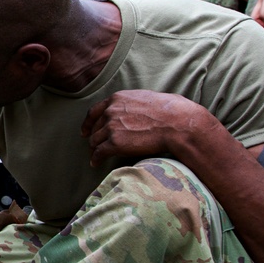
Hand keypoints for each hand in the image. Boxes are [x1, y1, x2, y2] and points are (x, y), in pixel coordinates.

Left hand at [81, 90, 205, 166]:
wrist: (178, 124)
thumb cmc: (172, 111)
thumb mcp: (147, 98)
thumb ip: (134, 103)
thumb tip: (138, 108)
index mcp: (117, 99)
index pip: (95, 111)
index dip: (88, 123)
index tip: (85, 131)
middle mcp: (111, 111)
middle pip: (95, 128)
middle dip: (94, 138)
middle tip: (95, 147)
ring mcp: (111, 127)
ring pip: (95, 141)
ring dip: (95, 150)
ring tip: (96, 157)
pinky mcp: (115, 143)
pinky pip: (99, 153)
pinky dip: (96, 159)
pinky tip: (96, 164)